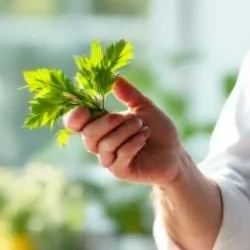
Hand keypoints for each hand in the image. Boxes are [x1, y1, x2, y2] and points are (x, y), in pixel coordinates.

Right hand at [65, 77, 186, 186]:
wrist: (175, 153)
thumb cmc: (157, 130)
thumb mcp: (144, 107)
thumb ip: (128, 94)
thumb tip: (114, 77)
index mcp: (100, 126)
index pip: (75, 124)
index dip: (74, 117)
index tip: (85, 109)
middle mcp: (100, 144)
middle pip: (88, 135)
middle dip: (107, 122)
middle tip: (124, 116)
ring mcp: (109, 160)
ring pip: (105, 145)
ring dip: (125, 131)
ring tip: (142, 126)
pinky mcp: (120, 171)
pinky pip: (119, 156)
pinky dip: (133, 143)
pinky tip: (144, 136)